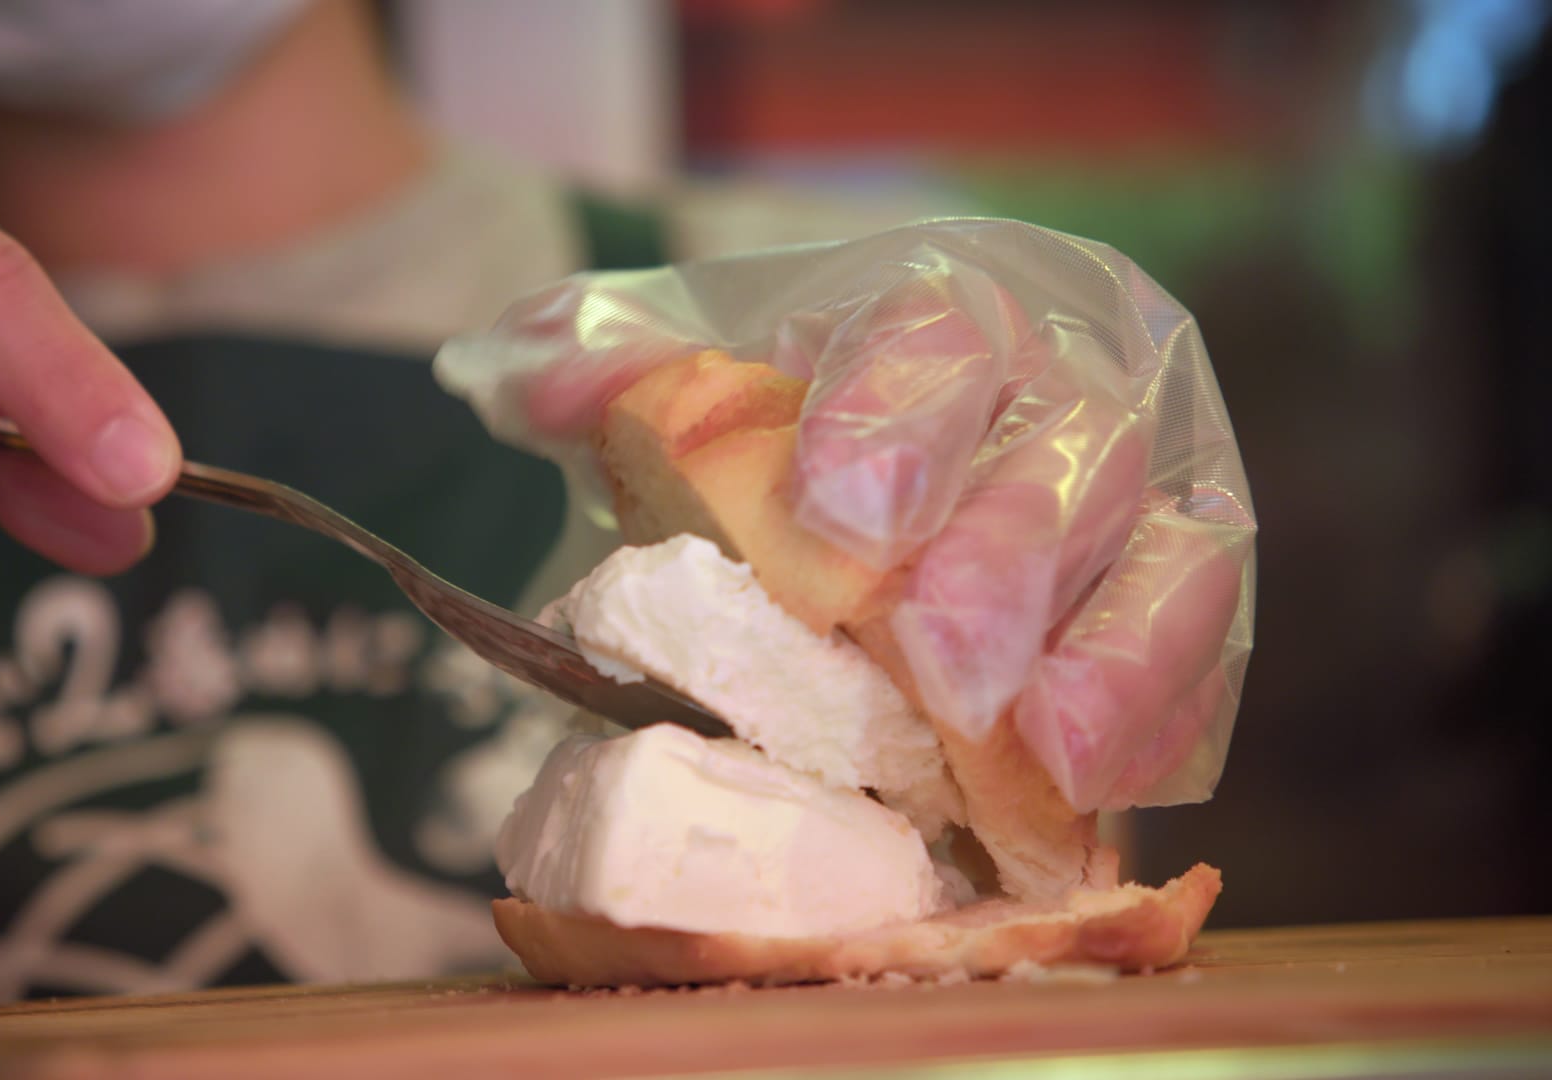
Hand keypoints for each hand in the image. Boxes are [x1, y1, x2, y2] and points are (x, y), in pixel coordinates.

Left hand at [467, 225, 1254, 812]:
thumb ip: (595, 366)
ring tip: (1044, 754)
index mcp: (944, 317)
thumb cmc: (784, 443)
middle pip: (1071, 455)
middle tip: (938, 666)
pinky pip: (1204, 671)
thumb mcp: (677, 390)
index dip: (899, 421)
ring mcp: (1142, 505)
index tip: (836, 521)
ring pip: (1173, 560)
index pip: (939, 336)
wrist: (880, 503)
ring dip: (1115, 661)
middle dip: (1006, 562)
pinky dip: (1156, 734)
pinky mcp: (1181, 620)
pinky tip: (1094, 801)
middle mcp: (1066, 392)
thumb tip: (509, 372)